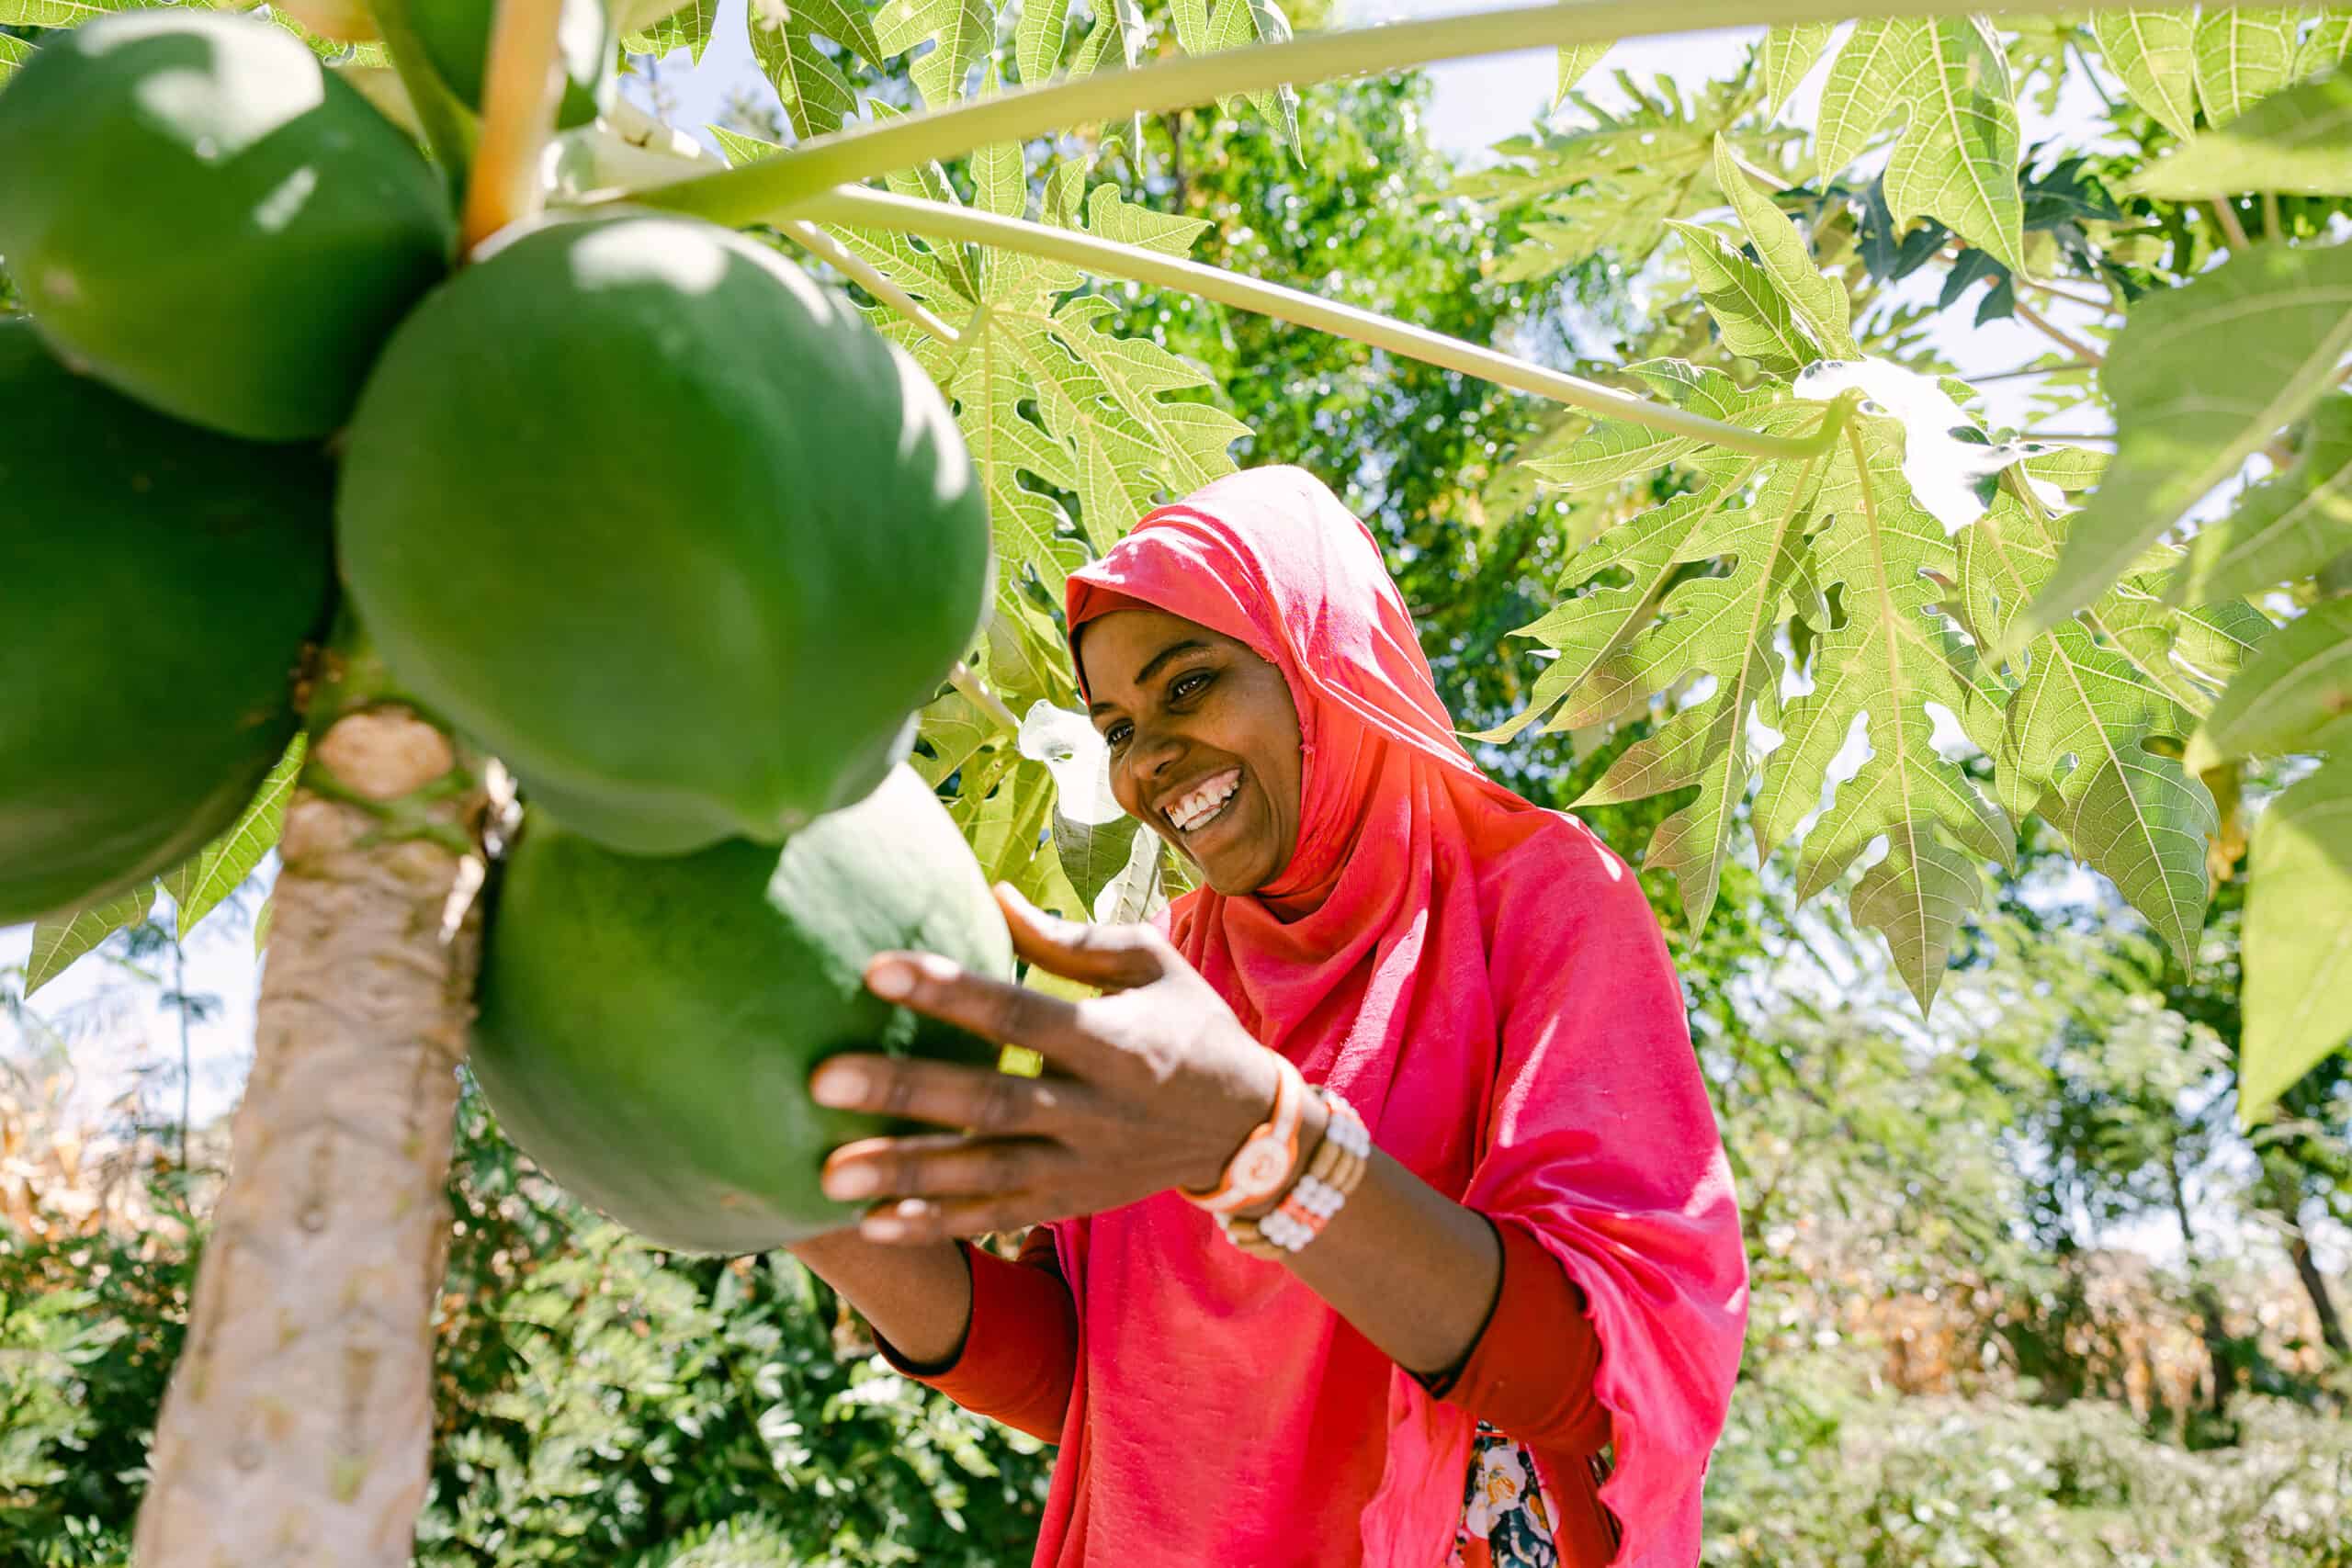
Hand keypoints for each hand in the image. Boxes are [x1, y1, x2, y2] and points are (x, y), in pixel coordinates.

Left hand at [809, 885, 1292, 1243]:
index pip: (1020, 1013)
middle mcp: (1094, 1109)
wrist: (1246, 1129)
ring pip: (984, 1173)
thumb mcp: (1153, 966)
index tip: (876, 968)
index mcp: (1113, 1041)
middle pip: (990, 1101)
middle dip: (906, 1092)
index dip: (950, 992)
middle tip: (822, 1078)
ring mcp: (1080, 1165)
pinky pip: (995, 1217)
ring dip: (906, 1171)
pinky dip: (936, 1222)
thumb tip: (993, 893)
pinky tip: (873, 1222)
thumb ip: (1070, 939)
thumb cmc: (1191, 1027)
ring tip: (826, 1173)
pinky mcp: (1068, 1202)